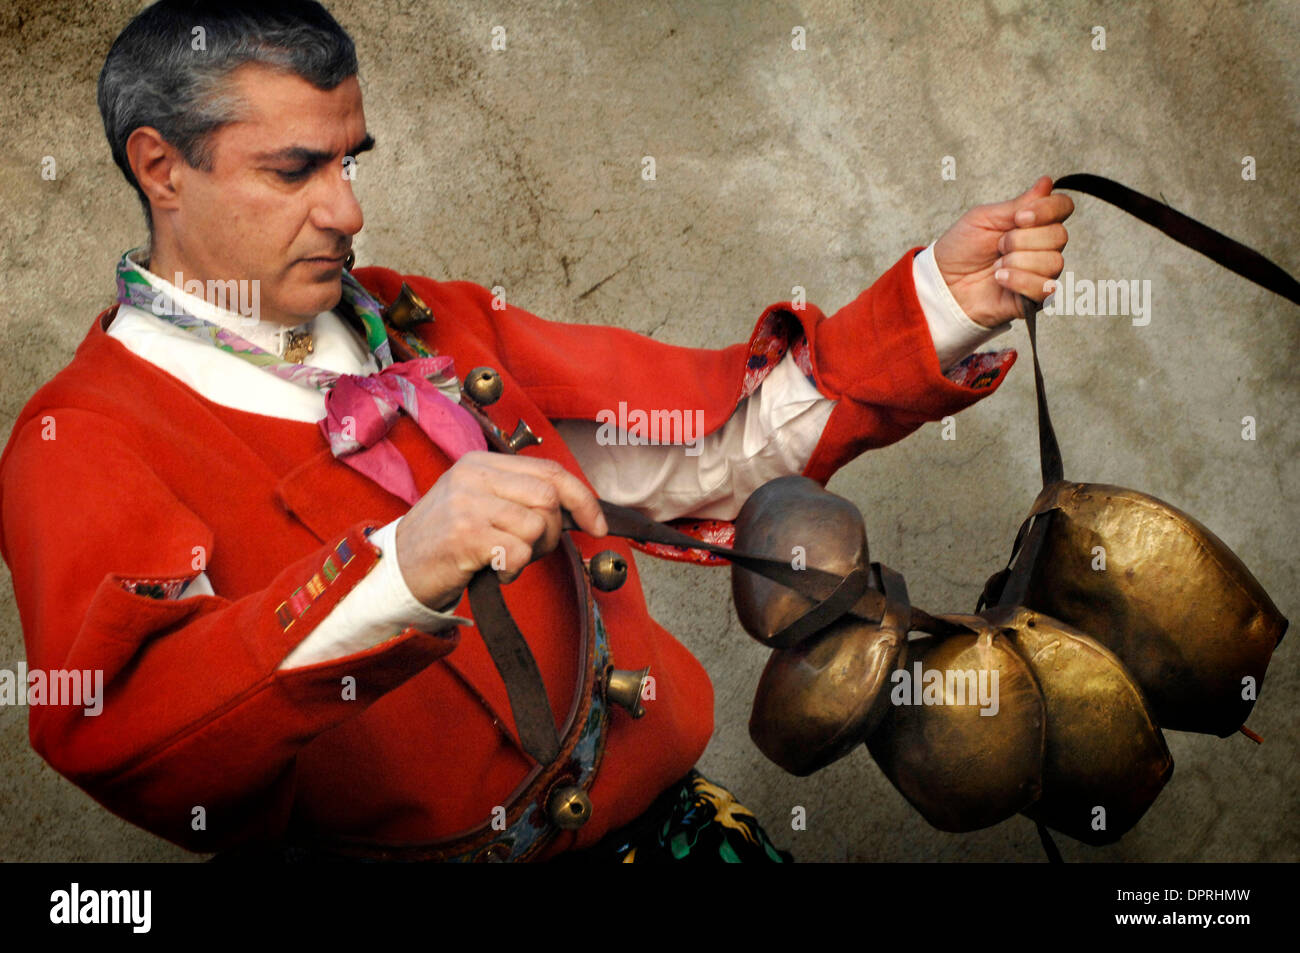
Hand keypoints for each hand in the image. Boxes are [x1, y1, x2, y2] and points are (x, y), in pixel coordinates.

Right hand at [394, 451, 607, 609]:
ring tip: (505, 558)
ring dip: (531, 554)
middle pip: (549, 498)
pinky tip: (494, 569)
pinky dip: (514, 570)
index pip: (550, 470)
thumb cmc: (446, 540)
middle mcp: (474, 475)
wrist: (397, 567)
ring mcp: (468, 503)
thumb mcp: (479, 502)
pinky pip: (518, 552)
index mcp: (481, 461)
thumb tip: (576, 509)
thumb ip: (520, 496)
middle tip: (529, 550)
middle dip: (552, 533)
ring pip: (537, 526)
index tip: (598, 525)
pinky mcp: (465, 535)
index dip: (583, 498)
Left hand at [932, 175, 1073, 328]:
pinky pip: (1045, 288)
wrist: (943, 283)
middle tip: (999, 245)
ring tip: (997, 265)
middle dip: (1022, 239)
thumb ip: (1018, 204)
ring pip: (1054, 262)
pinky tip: (1000, 279)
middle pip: (1060, 235)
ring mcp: (1040, 272)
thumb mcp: (984, 219)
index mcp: (1033, 223)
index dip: (1048, 209)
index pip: (1063, 207)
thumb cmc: (961, 249)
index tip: (1020, 217)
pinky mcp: (1034, 298)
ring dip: (1019, 261)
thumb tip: (1047, 182)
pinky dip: (1019, 280)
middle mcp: (1042, 246)